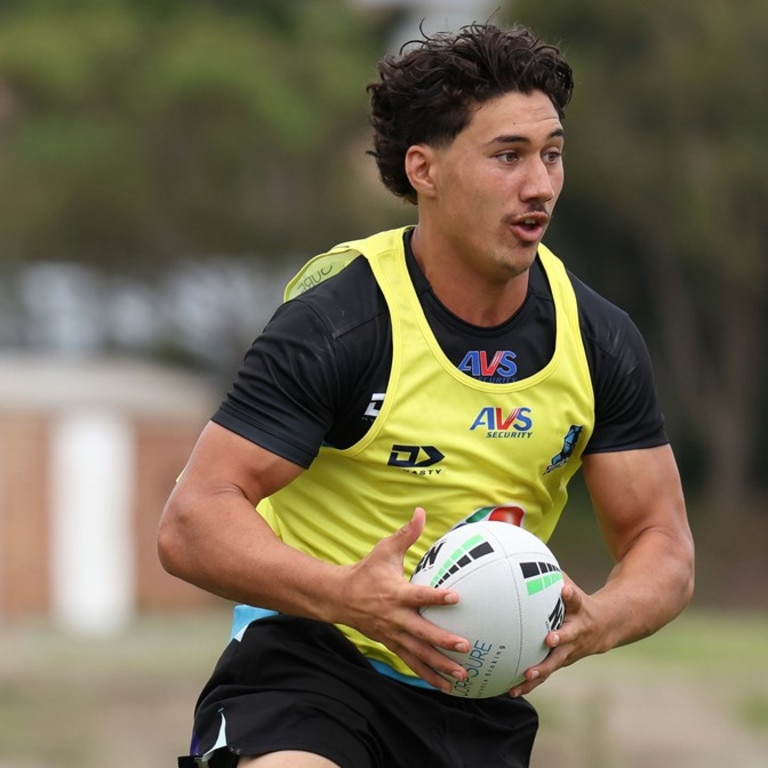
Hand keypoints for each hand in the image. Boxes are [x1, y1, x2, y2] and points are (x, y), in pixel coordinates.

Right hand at [339, 507, 470, 692]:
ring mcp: (393, 634)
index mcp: (396, 593)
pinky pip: (412, 662)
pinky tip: (446, 685)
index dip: (437, 596)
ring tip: (462, 675)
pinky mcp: (392, 644)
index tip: (457, 597)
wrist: (339, 597)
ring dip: (440, 665)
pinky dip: (428, 675)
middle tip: (465, 646)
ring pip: (419, 653)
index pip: (419, 595)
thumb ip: (406, 534)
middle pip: (422, 631)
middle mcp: (395, 617)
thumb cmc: (367, 571)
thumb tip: (421, 512)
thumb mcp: (384, 549)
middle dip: (443, 641)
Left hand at [509, 574, 601, 696]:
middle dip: (559, 640)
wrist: (606, 628)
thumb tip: (525, 552)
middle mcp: (576, 633)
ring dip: (542, 670)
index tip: (565, 590)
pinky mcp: (560, 663)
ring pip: (555, 662)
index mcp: (578, 611)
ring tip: (525, 676)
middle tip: (548, 640)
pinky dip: (529, 683)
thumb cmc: (578, 602)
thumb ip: (551, 574)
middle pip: (568, 637)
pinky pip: (544, 674)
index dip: (570, 595)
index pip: (575, 599)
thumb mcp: (570, 584)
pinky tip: (511, 690)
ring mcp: (570, 651)